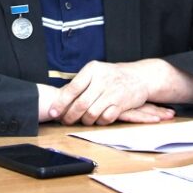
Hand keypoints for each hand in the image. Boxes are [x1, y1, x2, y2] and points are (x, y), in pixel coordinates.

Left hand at [47, 60, 173, 125]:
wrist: (140, 76)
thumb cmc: (111, 76)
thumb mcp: (96, 72)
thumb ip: (81, 83)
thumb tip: (59, 99)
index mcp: (92, 70)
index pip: (72, 88)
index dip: (60, 103)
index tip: (52, 112)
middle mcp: (102, 80)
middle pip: (81, 104)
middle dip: (70, 116)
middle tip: (65, 121)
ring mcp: (113, 92)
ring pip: (92, 113)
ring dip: (85, 121)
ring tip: (82, 121)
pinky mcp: (122, 103)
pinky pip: (106, 118)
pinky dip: (99, 122)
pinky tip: (97, 121)